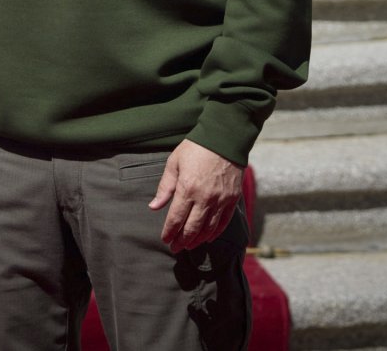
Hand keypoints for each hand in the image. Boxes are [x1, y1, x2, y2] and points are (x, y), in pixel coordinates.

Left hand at [148, 139, 242, 253]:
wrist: (224, 138)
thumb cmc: (195, 148)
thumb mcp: (174, 163)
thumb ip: (165, 187)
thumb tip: (154, 207)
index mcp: (187, 189)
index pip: (176, 218)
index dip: (169, 232)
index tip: (165, 240)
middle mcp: (204, 198)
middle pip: (192, 228)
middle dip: (181, 241)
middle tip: (175, 248)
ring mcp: (220, 200)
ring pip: (208, 229)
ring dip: (197, 240)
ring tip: (189, 245)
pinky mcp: (232, 199)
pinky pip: (223, 222)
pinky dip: (215, 233)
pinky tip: (207, 238)